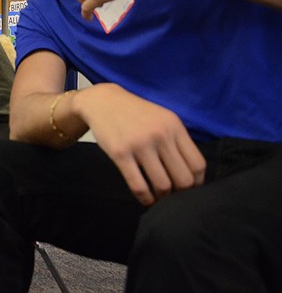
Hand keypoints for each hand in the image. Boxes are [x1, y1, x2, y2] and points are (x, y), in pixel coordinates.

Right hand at [77, 84, 205, 205]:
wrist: (103, 102)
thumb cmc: (136, 113)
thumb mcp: (162, 119)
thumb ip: (177, 141)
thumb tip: (191, 174)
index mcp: (174, 127)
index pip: (198, 164)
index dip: (197, 182)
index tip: (190, 188)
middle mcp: (160, 135)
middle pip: (184, 179)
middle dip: (181, 194)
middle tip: (174, 195)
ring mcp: (140, 144)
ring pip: (163, 185)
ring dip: (163, 198)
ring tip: (159, 198)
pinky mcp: (120, 153)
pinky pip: (138, 185)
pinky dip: (145, 198)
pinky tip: (145, 199)